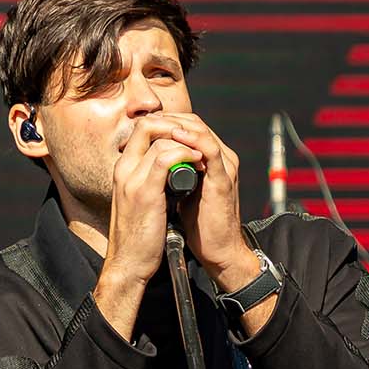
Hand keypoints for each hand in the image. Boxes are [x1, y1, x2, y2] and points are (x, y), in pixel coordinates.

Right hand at [93, 122, 199, 338]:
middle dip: (176, 125)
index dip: (167, 126)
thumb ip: (153, 181)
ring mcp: (132, 179)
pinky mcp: (144, 192)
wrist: (128, 264)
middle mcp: (124, 169)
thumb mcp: (143, 202)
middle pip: (147, 125)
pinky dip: (184, 154)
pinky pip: (164, 158)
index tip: (188, 136)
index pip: (142, 130)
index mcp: (123, 171)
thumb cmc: (139, 238)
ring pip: (158, 137)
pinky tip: (198, 161)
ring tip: (202, 152)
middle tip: (198, 137)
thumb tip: (175, 169)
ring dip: (185, 140)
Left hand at [128, 112, 257, 291]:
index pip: (188, 126)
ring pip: (202, 130)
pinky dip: (192, 140)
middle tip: (147, 119)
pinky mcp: (224, 178)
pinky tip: (175, 138)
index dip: (165, 121)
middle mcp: (220, 157)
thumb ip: (171, 173)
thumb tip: (148, 163)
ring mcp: (225, 166)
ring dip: (177, 124)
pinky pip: (210, 150)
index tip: (143, 124)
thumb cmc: (199, 224)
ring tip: (157, 124)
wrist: (218, 250)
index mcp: (210, 159)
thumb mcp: (180, 191)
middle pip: (195, 122)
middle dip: (169, 118)